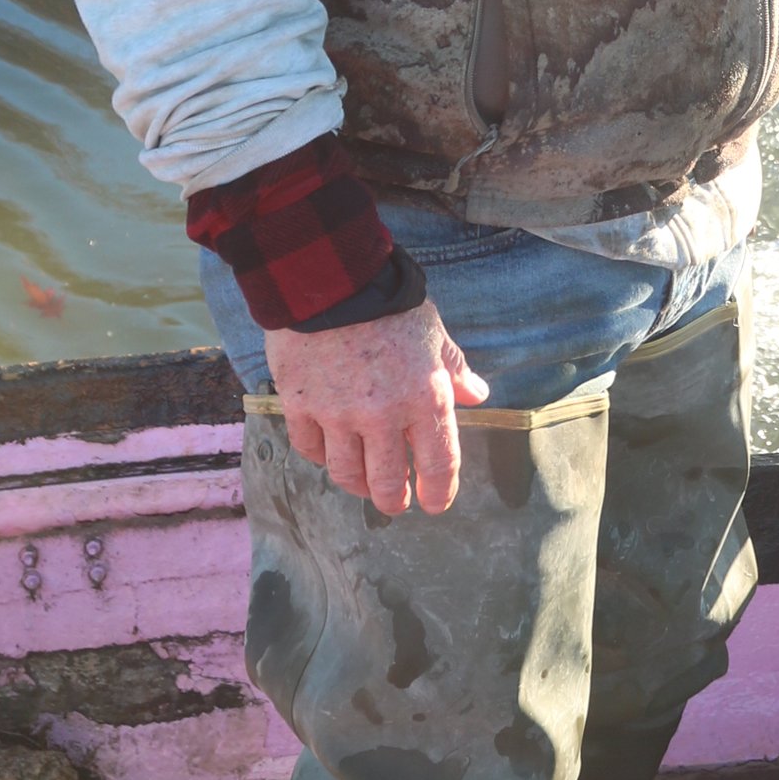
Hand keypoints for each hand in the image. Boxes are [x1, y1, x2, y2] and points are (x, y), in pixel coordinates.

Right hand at [264, 299, 490, 515]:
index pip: (438, 462)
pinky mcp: (300, 406)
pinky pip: (309, 448)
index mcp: (425, 397)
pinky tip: (328, 448)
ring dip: (357, 484)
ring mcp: (338, 414)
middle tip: (396, 501)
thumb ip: (454, 369)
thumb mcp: (434, 332)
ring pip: (346, 473)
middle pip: (387, 482)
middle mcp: (383, 415)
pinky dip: (320, 454)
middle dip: (394, 500)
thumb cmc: (389, 302)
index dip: (439, 491)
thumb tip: (478, 395)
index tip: (436, 503)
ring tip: (362, 483)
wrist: (331, 277)